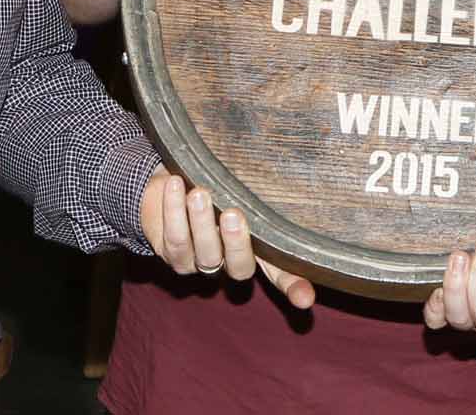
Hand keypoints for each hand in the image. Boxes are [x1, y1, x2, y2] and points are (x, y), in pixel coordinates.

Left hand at [139, 168, 314, 308]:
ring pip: (205, 254)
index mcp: (256, 248)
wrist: (170, 179)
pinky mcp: (170, 255)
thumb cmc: (214, 182)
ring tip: (198, 193)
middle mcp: (229, 262)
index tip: (305, 299)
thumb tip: (279, 175)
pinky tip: (174, 186)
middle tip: (233, 213)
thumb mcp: (238, 185)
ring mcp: (199, 263)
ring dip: (201, 222)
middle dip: (236, 242)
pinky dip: (173, 210)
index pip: (281, 273)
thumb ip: (255, 190)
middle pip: (240, 267)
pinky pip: (174, 239)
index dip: (294, 286)